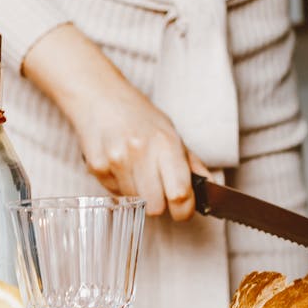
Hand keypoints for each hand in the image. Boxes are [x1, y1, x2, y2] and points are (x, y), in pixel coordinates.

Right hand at [23, 24, 207, 219]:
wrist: (99, 96)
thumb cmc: (138, 115)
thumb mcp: (170, 132)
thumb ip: (191, 163)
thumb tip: (211, 187)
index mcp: (165, 143)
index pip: (180, 193)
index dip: (184, 210)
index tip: (183, 211)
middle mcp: (141, 152)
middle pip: (156, 207)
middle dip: (159, 203)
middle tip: (157, 189)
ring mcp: (116, 160)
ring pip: (135, 202)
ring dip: (138, 192)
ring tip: (134, 169)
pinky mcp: (96, 167)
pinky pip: (114, 193)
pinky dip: (119, 184)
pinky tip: (118, 164)